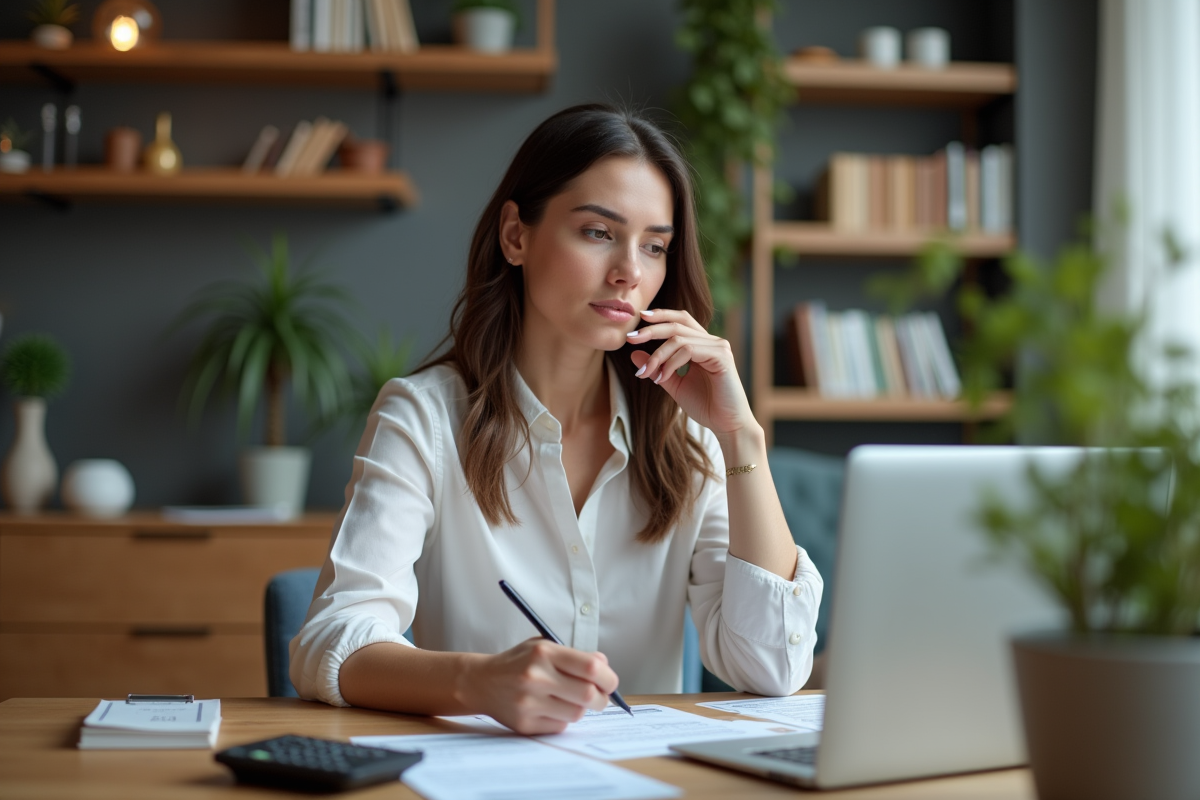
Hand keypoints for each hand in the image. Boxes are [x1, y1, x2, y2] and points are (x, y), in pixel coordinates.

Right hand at [461, 638, 617, 734]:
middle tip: (601, 697)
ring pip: (577, 713)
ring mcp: (529, 703)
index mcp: (544, 652)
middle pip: (588, 695)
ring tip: (572, 700)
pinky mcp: (525, 723)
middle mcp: (536, 677)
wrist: (481, 682)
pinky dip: (564, 718)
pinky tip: (553, 708)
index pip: (591, 668)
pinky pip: (560, 725)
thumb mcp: (544, 646)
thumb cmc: (519, 662)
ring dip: (582, 709)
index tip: (610, 682)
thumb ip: (575, 655)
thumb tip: (604, 667)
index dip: (608, 677)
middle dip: (602, 698)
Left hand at [626, 308, 754, 438]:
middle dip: (651, 330)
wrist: (727, 425)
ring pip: (679, 339)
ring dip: (657, 355)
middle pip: (677, 324)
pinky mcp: (721, 356)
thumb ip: (657, 368)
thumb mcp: (674, 384)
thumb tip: (634, 353)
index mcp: (702, 344)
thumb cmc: (705, 406)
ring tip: (646, 373)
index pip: (680, 320)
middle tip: (630, 340)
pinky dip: (671, 363)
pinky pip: (688, 351)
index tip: (639, 319)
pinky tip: (662, 378)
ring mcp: (718, 347)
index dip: (660, 316)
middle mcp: (712, 341)